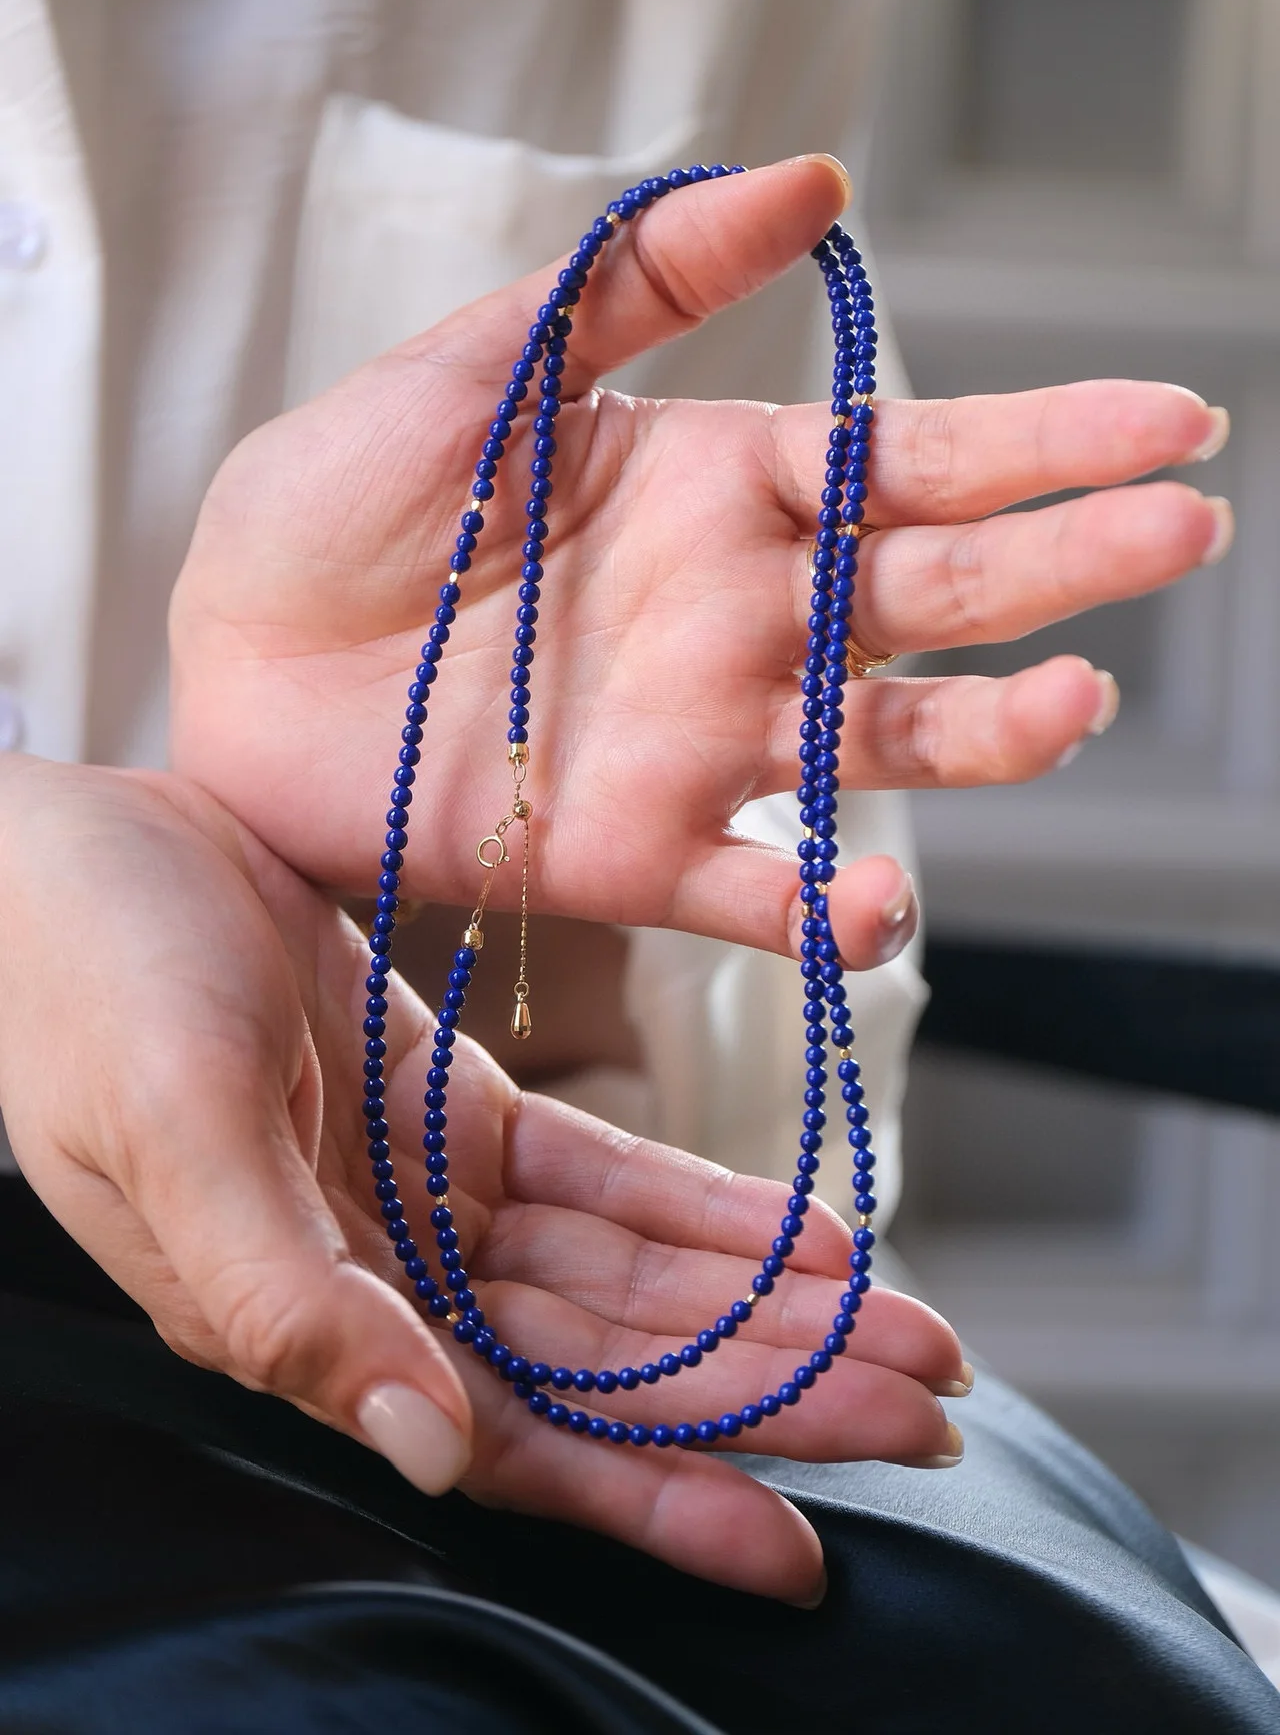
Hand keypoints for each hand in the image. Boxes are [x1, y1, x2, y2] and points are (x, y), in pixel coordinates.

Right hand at [0, 757, 966, 1603]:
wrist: (72, 854)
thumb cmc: (86, 986)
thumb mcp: (173, 1133)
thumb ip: (286, 1296)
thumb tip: (427, 1451)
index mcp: (311, 1322)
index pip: (516, 1442)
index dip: (657, 1499)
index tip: (800, 1544)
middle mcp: (386, 1283)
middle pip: (610, 1371)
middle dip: (767, 1397)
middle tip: (927, 1413)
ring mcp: (427, 1196)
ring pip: (628, 1281)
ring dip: (766, 1308)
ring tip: (909, 1331)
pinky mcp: (458, 1108)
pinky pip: (605, 1174)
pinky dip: (704, 1205)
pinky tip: (809, 1230)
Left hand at [171, 155, 1230, 954]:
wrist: (227, 655)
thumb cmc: (343, 500)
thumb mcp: (488, 362)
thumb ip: (642, 282)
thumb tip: (815, 176)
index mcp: (720, 490)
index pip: (914, 464)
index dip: (1042, 442)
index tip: (1169, 419)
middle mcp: (742, 618)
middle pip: (935, 595)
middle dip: (1065, 562)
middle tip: (1179, 532)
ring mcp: (701, 742)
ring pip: (884, 745)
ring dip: (989, 735)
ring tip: (1075, 702)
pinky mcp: (635, 853)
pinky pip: (756, 897)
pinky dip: (826, 915)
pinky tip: (880, 903)